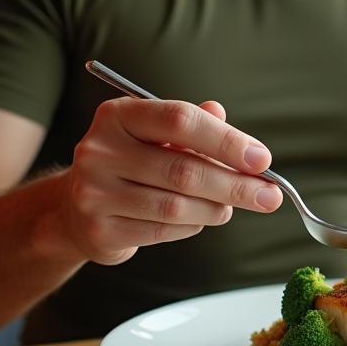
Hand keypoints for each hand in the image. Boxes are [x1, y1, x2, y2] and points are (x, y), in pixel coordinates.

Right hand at [58, 98, 282, 263]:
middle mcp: (100, 150)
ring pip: (177, 205)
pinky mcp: (100, 230)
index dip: (226, 140)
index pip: (180, 120)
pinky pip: (164, 231)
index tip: (262, 159)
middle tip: (270, 195)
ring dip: (216, 208)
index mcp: (117, 115)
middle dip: (236, 184)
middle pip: (184, 170)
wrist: (76, 207)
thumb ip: (200, 130)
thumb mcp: (160, 136)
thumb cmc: (133, 163)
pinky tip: (199, 219)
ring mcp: (94, 192)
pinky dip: (193, 226)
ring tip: (231, 206)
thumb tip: (248, 146)